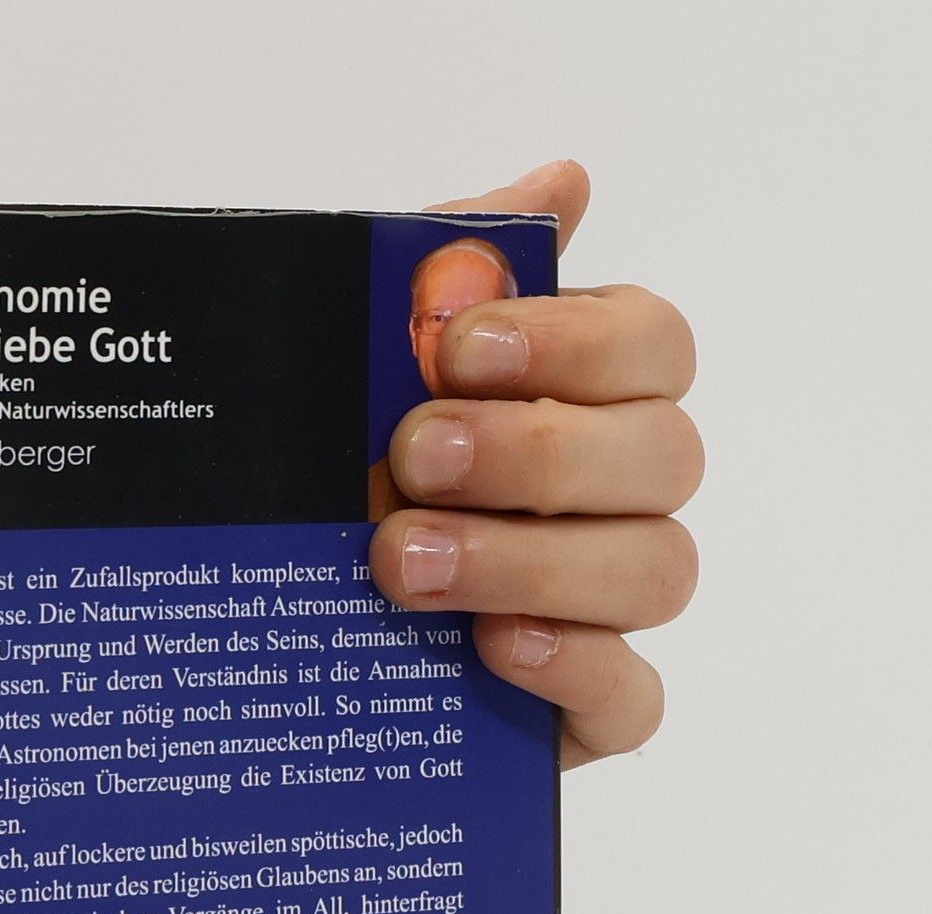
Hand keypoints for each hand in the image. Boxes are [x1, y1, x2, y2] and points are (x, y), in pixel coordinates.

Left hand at [367, 161, 700, 768]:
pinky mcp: (587, 713)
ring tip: (405, 564)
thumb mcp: (366, 370)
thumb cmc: (344, 484)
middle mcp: (619, 501)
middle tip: (414, 461)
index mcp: (587, 400)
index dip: (574, 341)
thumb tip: (563, 182)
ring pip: (655, 571)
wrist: (267, 638)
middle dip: (537, 453)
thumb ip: (454, 271)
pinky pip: (633, 697)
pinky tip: (494, 646)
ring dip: (531, 558)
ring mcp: (610, 611)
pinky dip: (575, 668)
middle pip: (664, 457)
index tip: (458, 352)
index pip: (653, 345)